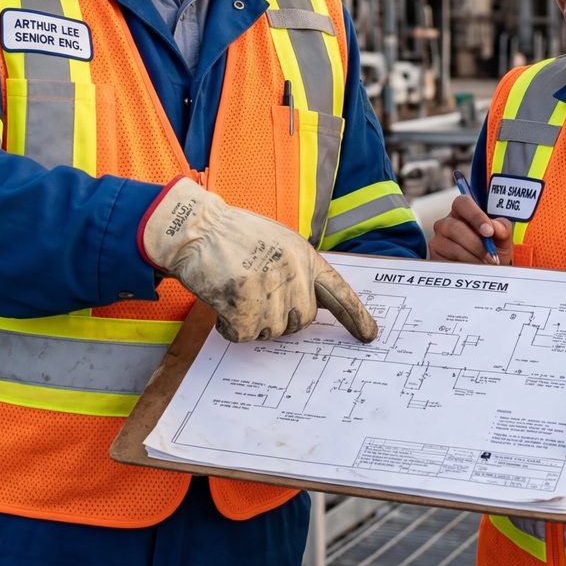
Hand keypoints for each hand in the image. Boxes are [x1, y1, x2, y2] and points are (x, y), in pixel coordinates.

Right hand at [139, 177, 378, 342]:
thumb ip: (295, 269)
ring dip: (252, 322)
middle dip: (281, 318)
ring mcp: (271, 292)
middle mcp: (294, 274)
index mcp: (304, 256)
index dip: (356, 316)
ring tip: (234, 292)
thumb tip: (304, 306)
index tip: (369, 334)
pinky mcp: (245, 308)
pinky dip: (230, 327)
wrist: (195, 230)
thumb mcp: (277, 242)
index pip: (338, 292)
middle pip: (301, 321)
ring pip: (272, 331)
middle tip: (254, 298)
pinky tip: (221, 304)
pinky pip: (244, 335)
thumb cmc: (232, 235)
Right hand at [429, 193, 512, 265]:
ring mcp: (437, 240)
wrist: (488, 271)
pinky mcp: (435, 258)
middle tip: (491, 257)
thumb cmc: (493, 248)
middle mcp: (446, 223)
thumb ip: (502, 228)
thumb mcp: (502, 237)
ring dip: (473, 258)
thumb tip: (495, 227)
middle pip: (455, 227)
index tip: (489, 231)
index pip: (462, 203)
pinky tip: (474, 270)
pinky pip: (448, 263)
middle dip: (476, 244)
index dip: (475, 216)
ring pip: (453, 248)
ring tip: (485, 265)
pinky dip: (464, 268)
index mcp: (462, 212)